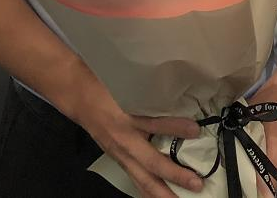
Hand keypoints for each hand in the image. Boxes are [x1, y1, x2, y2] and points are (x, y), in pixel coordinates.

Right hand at [70, 83, 204, 196]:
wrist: (79, 98)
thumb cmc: (105, 90)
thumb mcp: (128, 91)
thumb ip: (152, 100)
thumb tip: (179, 102)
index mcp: (126, 122)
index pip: (154, 126)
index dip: (176, 128)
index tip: (196, 130)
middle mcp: (124, 144)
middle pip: (151, 165)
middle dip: (174, 177)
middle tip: (197, 185)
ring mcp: (121, 156)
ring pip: (143, 181)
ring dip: (162, 194)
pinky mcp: (120, 161)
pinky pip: (136, 181)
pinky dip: (148, 192)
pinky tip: (159, 197)